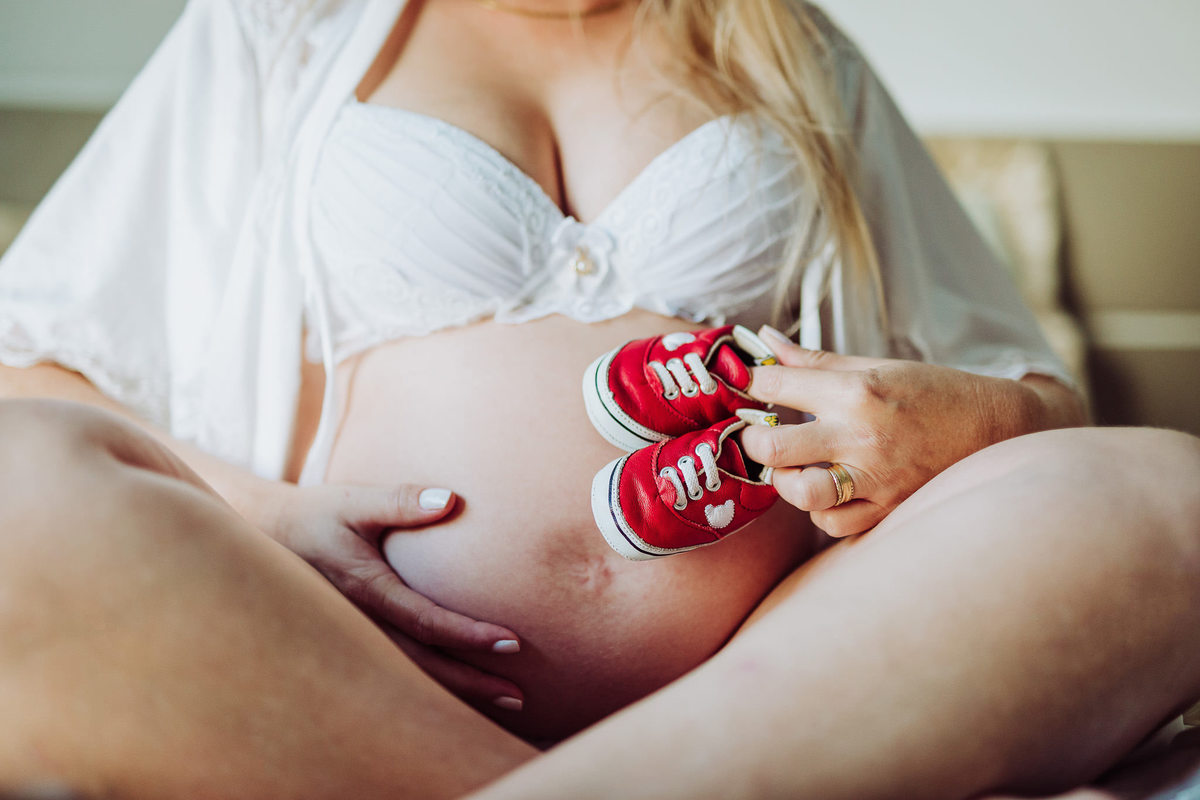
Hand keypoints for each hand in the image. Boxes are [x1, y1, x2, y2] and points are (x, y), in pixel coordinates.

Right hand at [261, 482, 524, 705]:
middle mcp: (359, 624)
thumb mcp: (353, 501)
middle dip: (472, 682)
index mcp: (364, 589)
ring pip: (409, 678)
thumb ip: (401, 500)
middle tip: (518, 695)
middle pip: (422, 665)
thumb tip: (449, 500)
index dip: (468, 634)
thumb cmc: (315, 516)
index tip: (510, 642)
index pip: (425, 621)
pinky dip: (432, 689)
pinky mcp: (353, 645)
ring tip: (504, 701)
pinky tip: (465, 696)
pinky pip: (396, 673)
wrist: (262, 539)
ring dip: (457, 693)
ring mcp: (353, 640)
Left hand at [742, 326, 1074, 536]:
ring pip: (799, 493)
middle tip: (758, 434)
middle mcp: (861, 437)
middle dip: (752, 439)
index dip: (750, 382)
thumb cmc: (934, 394)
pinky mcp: (886, 510)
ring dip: (785, 481)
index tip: (746, 385)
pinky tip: (827, 490)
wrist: (998, 430)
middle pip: (772, 447)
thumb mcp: (875, 366)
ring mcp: (875, 478)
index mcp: (857, 392)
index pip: (776, 385)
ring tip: (793, 466)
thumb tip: (763, 342)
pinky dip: (820, 510)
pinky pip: (831, 523)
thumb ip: (814, 360)